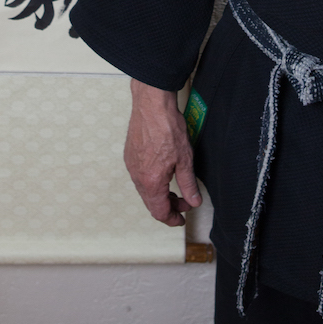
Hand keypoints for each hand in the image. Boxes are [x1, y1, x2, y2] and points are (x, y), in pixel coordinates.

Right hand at [124, 79, 201, 226]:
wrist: (152, 104)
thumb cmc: (167, 127)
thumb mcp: (185, 158)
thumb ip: (188, 184)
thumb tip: (193, 201)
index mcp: (151, 181)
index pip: (159, 211)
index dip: (171, 219)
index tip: (181, 219)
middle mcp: (137, 176)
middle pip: (151, 203)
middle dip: (168, 206)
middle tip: (184, 201)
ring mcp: (131, 165)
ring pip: (144, 190)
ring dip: (159, 194)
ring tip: (175, 186)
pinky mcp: (130, 155)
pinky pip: (140, 177)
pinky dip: (152, 182)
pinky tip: (163, 173)